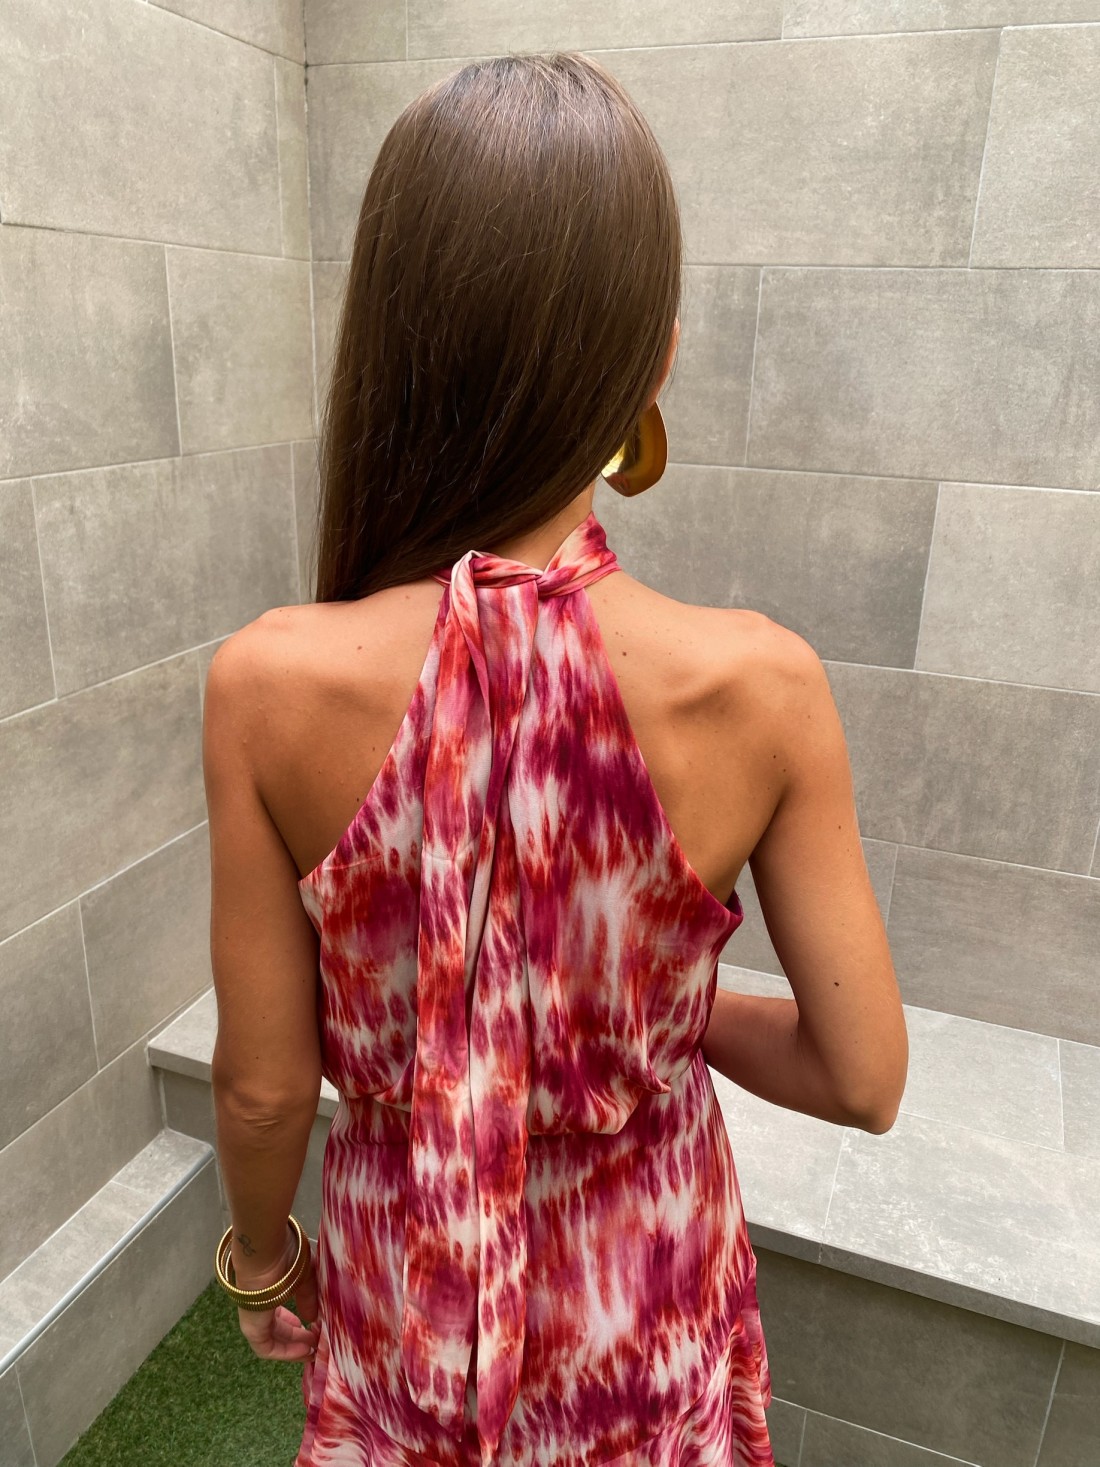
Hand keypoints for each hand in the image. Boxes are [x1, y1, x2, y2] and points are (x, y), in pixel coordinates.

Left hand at [234, 1227, 320, 1361]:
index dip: (296, 1324)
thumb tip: (312, 1318)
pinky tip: (303, 1352)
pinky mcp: (251, 1328)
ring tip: (312, 1350)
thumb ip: (308, 1299)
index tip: (313, 1328)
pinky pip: (268, 1348)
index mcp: (268, 1291)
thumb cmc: (287, 1259)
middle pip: (278, 1328)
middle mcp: (259, 1306)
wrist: (267, 1255)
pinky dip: (286, 1352)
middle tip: (316, 1343)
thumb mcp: (305, 1279)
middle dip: (298, 1337)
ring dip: (294, 1347)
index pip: (279, 1314)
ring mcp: (253, 1318)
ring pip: (274, 1339)